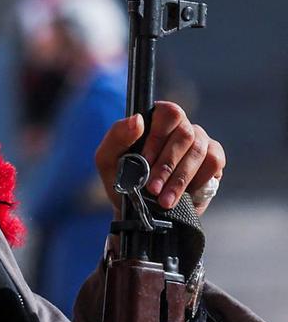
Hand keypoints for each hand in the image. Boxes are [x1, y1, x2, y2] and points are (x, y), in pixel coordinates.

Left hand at [94, 101, 225, 215]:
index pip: (168, 112)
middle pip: (185, 133)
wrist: (138, 209)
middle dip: (167, 165)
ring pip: (198, 151)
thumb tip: (137, 119)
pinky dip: (198, 180)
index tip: (145, 160)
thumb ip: (117, 136)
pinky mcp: (213, 159)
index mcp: (155, 120)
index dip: (158, 137)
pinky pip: (214, 162)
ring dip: (179, 179)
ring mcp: (199, 141)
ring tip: (164, 200)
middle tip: (152, 188)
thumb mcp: (107, 159)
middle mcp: (180, 126)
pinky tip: (185, 193)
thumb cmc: (122, 178)